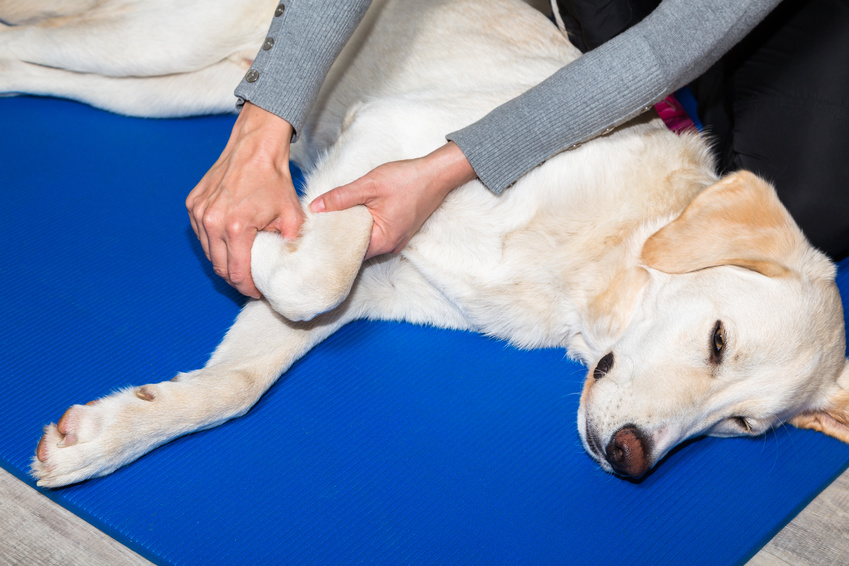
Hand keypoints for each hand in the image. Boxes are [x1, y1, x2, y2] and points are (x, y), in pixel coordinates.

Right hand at [186, 102, 304, 297]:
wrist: (255, 147)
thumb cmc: (274, 180)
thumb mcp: (292, 216)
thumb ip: (292, 244)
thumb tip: (290, 266)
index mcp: (236, 228)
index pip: (237, 274)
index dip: (248, 287)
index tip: (258, 291)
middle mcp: (211, 222)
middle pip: (220, 268)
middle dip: (236, 278)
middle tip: (251, 280)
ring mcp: (199, 213)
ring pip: (208, 253)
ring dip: (225, 261)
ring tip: (243, 261)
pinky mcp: (193, 204)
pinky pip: (202, 235)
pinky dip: (215, 242)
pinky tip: (231, 241)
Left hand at [309, 142, 475, 258]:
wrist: (437, 174)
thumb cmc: (408, 179)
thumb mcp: (370, 185)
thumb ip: (342, 197)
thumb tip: (316, 207)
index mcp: (383, 240)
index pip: (348, 251)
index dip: (329, 244)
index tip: (313, 237)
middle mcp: (390, 245)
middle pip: (356, 248)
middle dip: (338, 237)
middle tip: (317, 227)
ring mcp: (397, 239)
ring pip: (366, 240)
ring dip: (351, 231)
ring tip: (331, 220)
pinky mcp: (399, 230)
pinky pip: (376, 234)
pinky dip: (363, 227)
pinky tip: (352, 215)